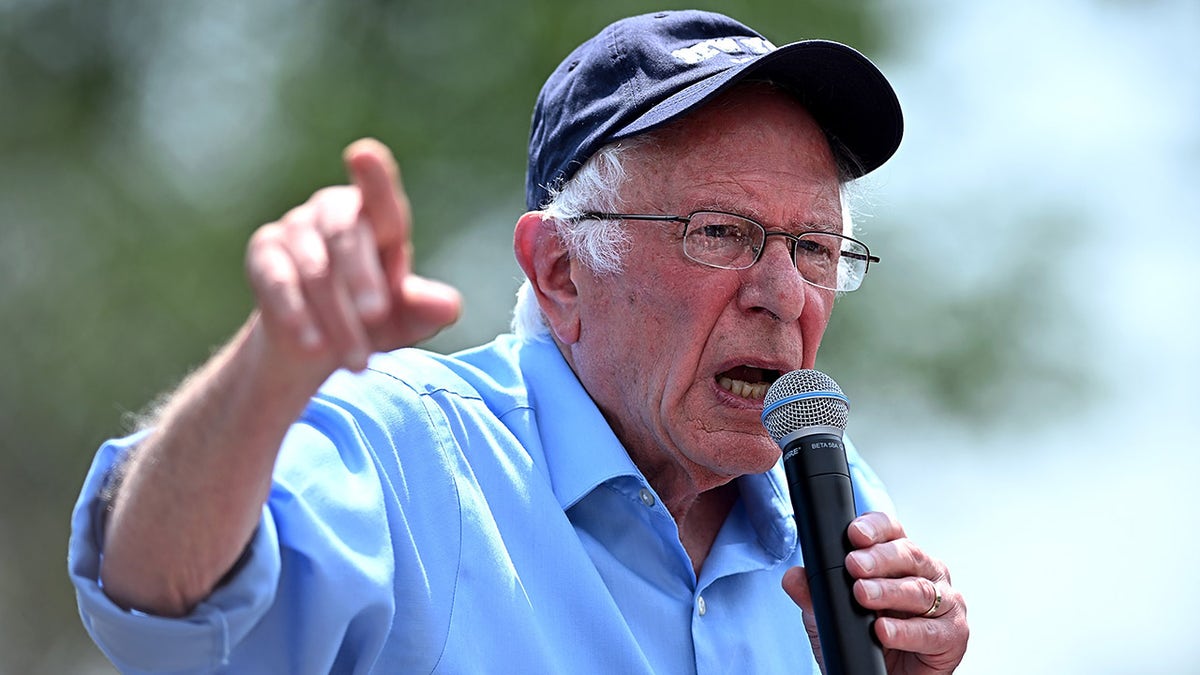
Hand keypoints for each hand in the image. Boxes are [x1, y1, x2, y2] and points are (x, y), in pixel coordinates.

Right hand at [245, 138, 460, 376]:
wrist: (315, 344)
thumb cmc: (373, 321)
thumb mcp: (405, 321)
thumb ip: (425, 309)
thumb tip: (450, 306)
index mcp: (379, 219)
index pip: (380, 197)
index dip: (373, 175)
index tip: (363, 154)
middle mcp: (335, 211)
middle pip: (348, 236)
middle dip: (363, 281)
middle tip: (377, 317)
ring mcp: (295, 227)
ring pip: (315, 269)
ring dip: (337, 317)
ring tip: (357, 361)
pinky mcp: (263, 252)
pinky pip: (278, 281)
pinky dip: (297, 315)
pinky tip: (312, 344)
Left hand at [782, 511, 968, 673]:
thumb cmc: (862, 641)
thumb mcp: (827, 617)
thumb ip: (813, 594)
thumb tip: (793, 576)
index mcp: (898, 559)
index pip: (890, 530)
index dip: (874, 527)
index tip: (853, 533)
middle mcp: (925, 573)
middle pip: (907, 554)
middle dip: (878, 558)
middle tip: (854, 566)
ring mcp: (945, 602)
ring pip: (920, 589)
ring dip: (889, 591)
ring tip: (863, 595)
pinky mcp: (953, 634)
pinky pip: (931, 630)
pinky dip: (905, 630)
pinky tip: (883, 630)